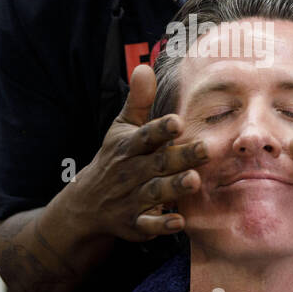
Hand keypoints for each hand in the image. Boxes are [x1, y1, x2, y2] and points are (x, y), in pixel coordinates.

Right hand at [59, 64, 208, 240]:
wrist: (86, 204)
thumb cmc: (115, 159)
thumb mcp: (121, 129)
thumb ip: (138, 101)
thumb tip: (144, 67)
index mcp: (128, 147)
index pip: (144, 136)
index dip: (160, 130)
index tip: (177, 122)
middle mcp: (130, 172)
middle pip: (157, 163)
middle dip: (180, 157)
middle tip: (206, 149)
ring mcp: (132, 199)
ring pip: (154, 192)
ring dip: (173, 187)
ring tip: (194, 180)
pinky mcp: (135, 223)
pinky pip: (148, 225)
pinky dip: (161, 224)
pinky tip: (179, 222)